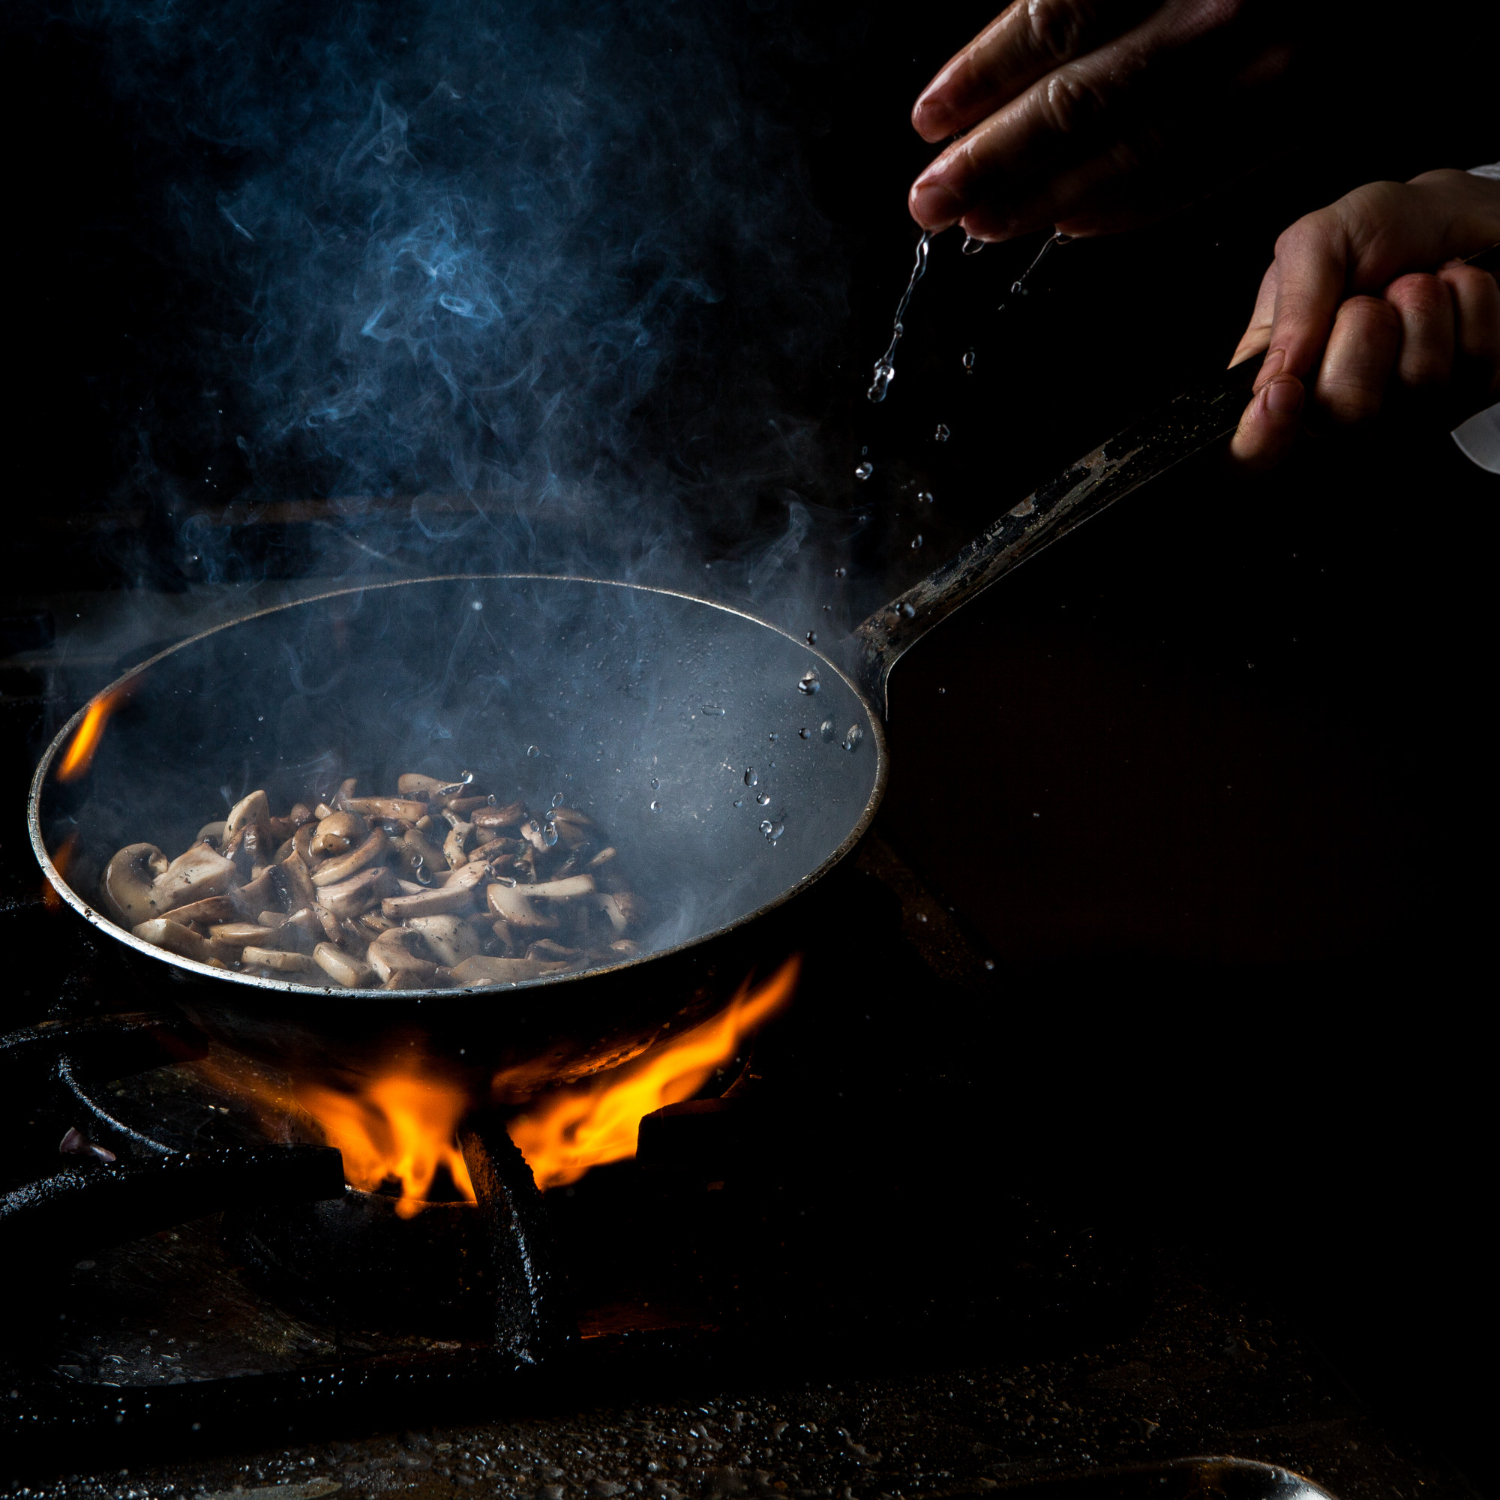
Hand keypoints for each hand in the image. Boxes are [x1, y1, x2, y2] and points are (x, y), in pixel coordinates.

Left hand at [908, 0, 1317, 239]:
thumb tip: (1024, 50)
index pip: (1057, 22)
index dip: (981, 77)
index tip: (928, 119)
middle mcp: (1223, 9)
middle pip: (1081, 101)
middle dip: (991, 161)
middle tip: (929, 201)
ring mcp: (1270, 65)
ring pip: (1133, 151)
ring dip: (1043, 199)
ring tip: (981, 225)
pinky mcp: (1303, 109)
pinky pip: (1200, 176)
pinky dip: (1127, 209)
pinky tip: (1071, 226)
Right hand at [1229, 170, 1499, 468]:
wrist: (1452, 215)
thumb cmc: (1379, 232)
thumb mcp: (1315, 240)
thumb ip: (1292, 300)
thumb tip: (1273, 374)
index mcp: (1281, 383)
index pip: (1251, 454)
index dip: (1262, 436)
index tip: (1284, 389)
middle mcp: (1339, 412)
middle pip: (1345, 414)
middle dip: (1363, 330)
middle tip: (1368, 299)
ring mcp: (1408, 412)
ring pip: (1419, 384)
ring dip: (1422, 306)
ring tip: (1413, 286)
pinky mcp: (1471, 396)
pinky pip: (1477, 361)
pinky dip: (1469, 302)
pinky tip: (1452, 293)